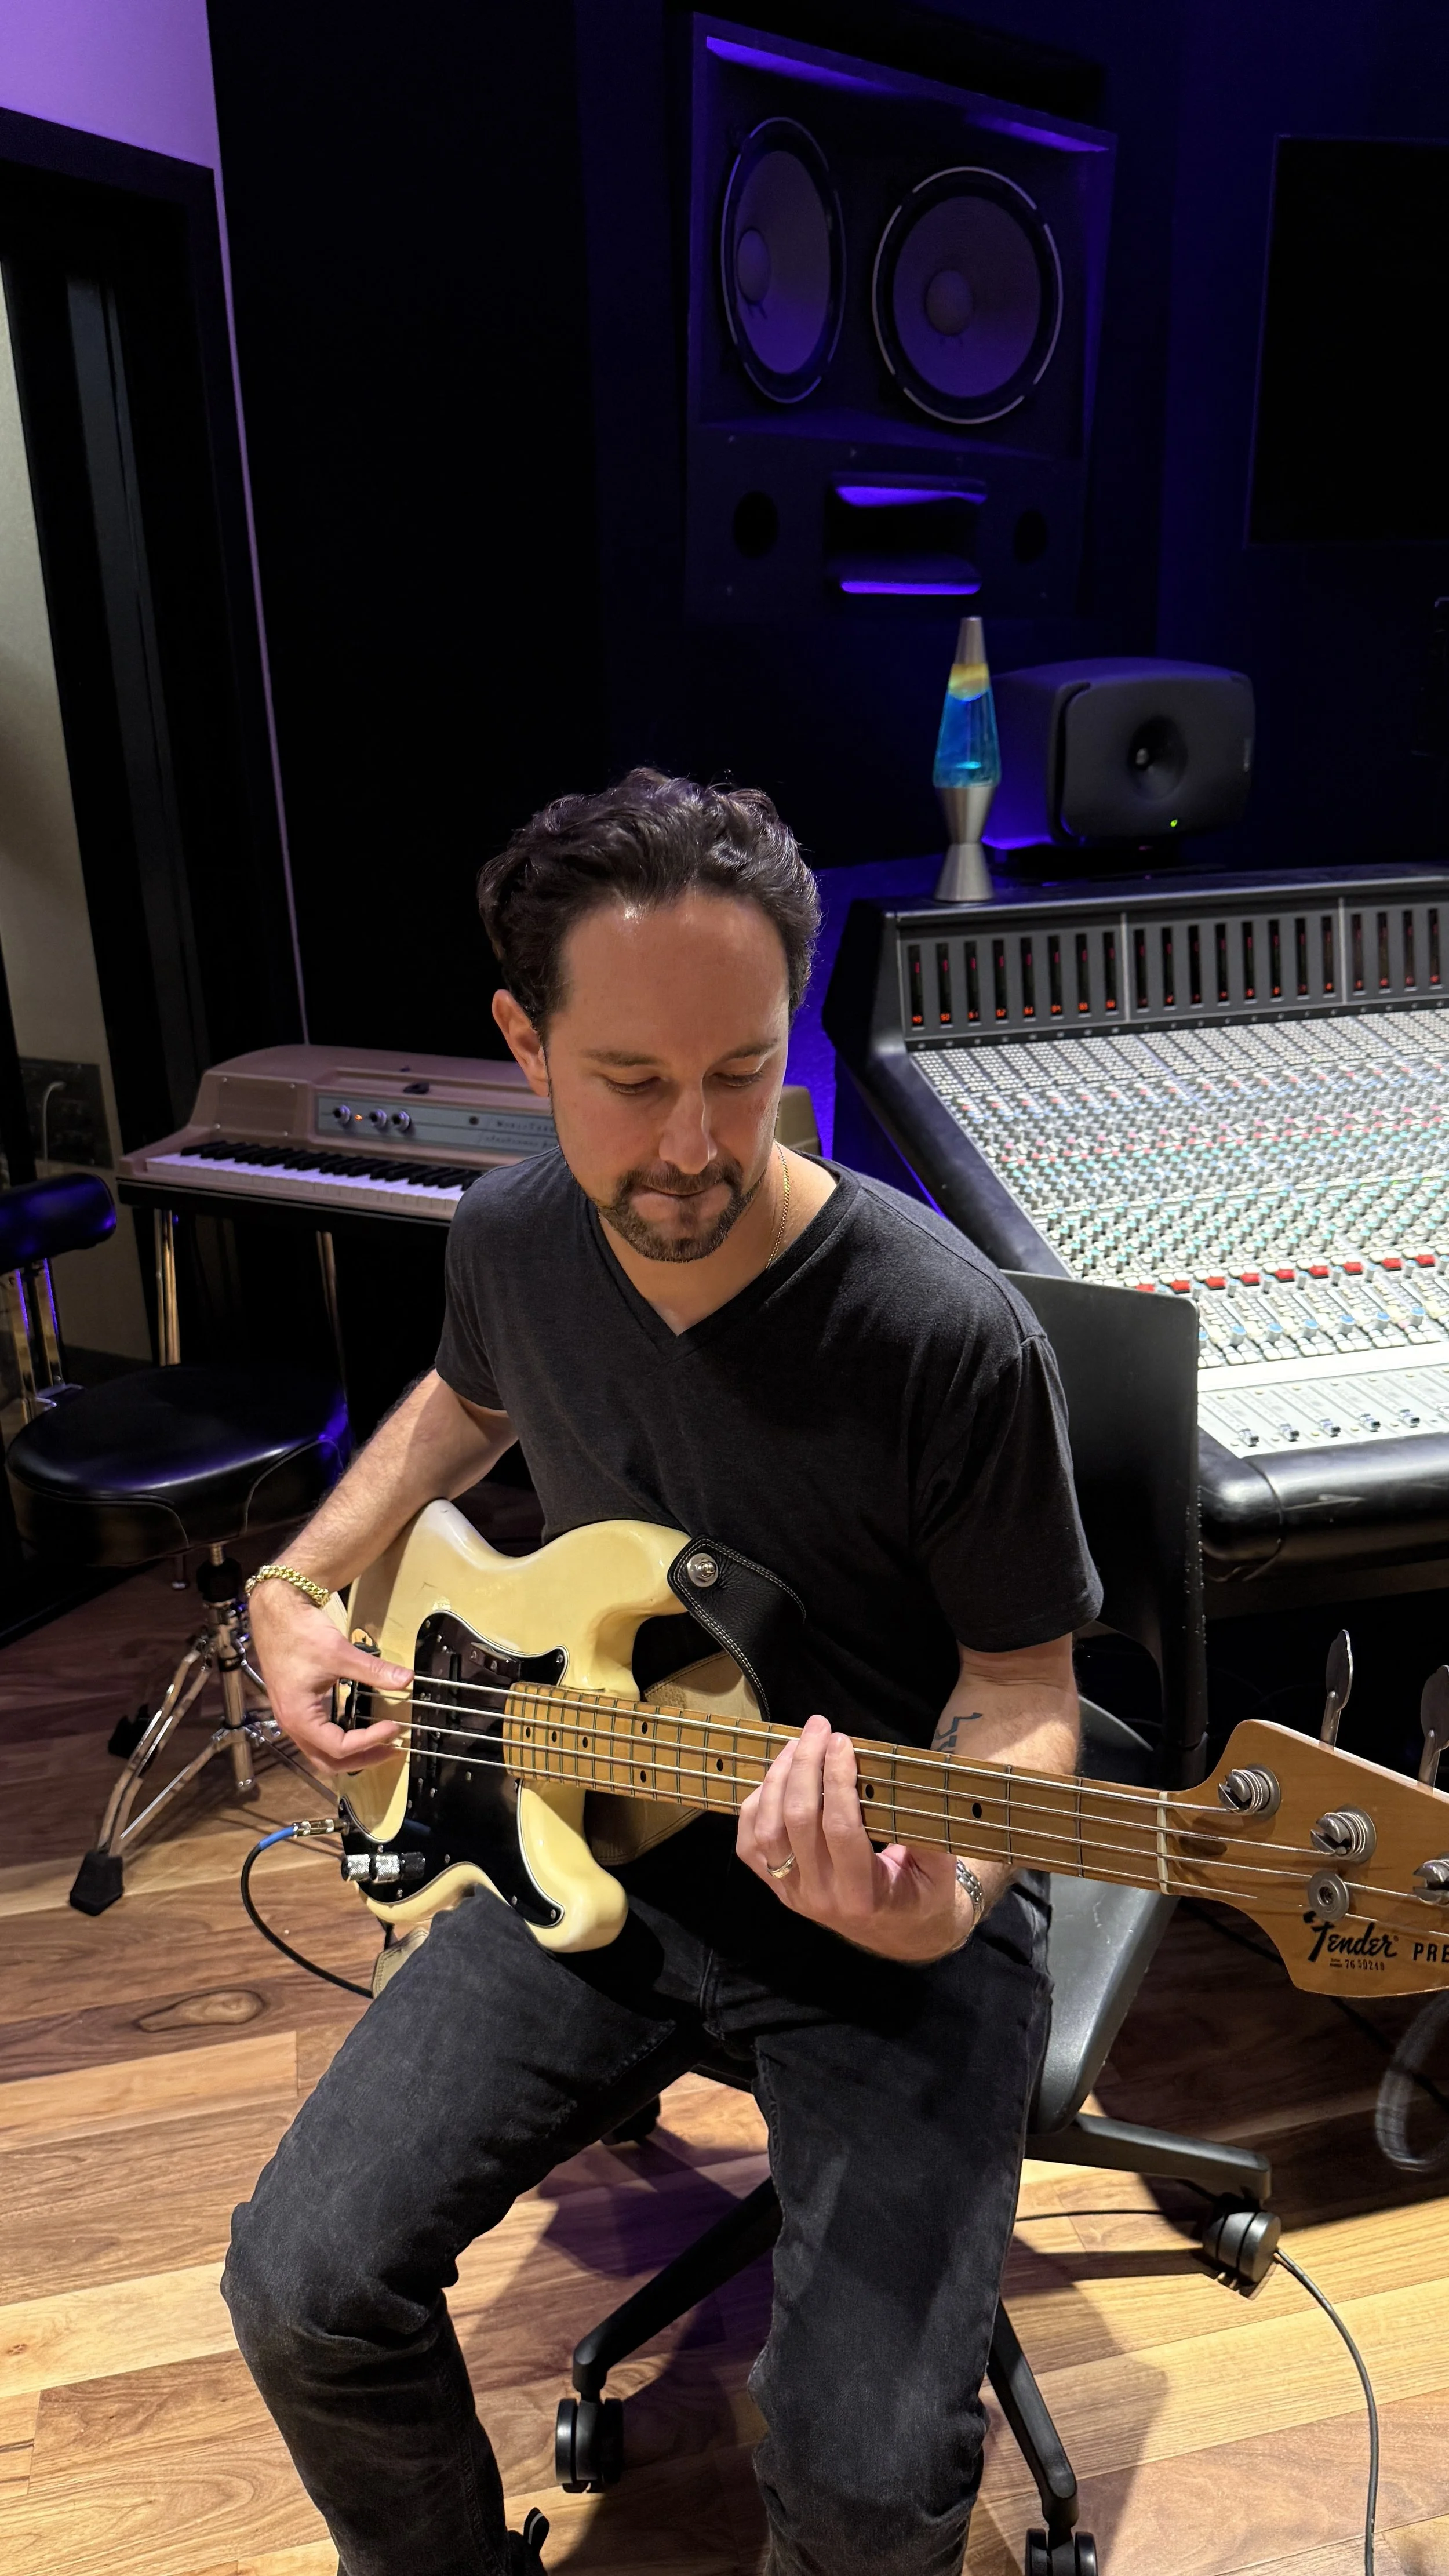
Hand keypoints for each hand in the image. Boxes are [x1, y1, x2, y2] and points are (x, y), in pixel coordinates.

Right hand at [248, 1580, 411, 1773]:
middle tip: (391, 1750)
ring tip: (379, 1745)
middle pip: (328, 1762)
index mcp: (300, 1717)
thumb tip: (405, 1679)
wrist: (276, 1614)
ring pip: (321, 1753)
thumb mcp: (339, 1653)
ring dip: (351, 1754)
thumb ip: (373, 1670)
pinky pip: (318, 1738)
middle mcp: (292, 1725)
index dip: (370, 1741)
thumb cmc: (299, 1634)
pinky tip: (359, 1730)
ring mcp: (292, 1718)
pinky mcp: (297, 1708)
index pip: (339, 1747)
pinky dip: (340, 1741)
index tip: (394, 1727)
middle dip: (362, 1759)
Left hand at [737, 1715, 974, 1963]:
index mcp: (862, 1895)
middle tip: (819, 1727)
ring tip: (797, 1744)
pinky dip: (755, 1804)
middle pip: (797, 1821)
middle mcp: (820, 1896)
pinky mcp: (777, 1887)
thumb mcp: (940, 1873)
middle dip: (805, 1765)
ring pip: (766, 1829)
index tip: (843, 1741)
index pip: (842, 1828)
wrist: (900, 1935)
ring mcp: (792, 1893)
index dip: (837, 1780)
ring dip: (777, 1778)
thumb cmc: (922, 1895)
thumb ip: (931, 1836)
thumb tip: (917, 1785)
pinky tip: (776, 1776)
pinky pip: (750, 1844)